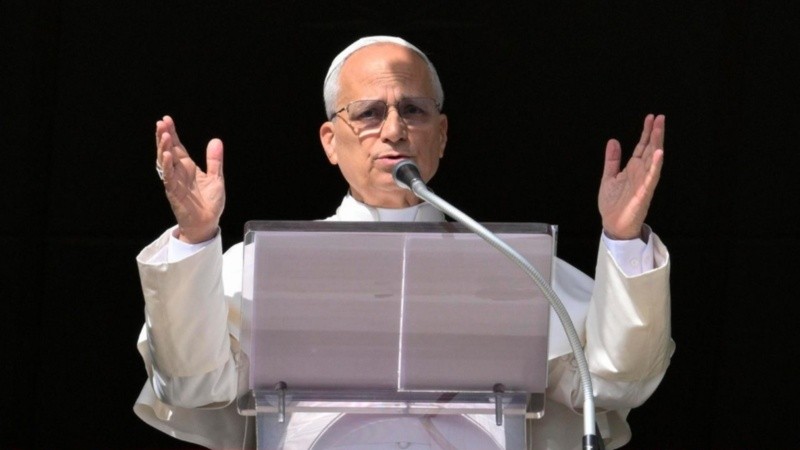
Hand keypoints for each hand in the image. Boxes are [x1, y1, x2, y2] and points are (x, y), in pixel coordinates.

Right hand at [156, 115, 224, 242]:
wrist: (207, 223)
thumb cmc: (210, 202)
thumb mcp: (216, 178)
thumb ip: (214, 160)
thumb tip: (216, 140)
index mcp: (188, 167)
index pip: (177, 147)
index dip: (172, 133)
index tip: (166, 119)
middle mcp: (179, 172)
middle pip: (168, 150)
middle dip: (163, 136)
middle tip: (161, 122)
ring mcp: (175, 181)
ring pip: (165, 162)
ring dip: (162, 148)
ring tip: (162, 134)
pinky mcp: (174, 192)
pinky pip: (169, 177)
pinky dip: (167, 166)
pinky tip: (167, 155)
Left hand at [598, 114, 664, 239]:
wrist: (613, 225)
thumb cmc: (613, 204)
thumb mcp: (608, 178)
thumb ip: (612, 160)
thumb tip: (613, 140)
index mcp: (633, 169)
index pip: (642, 147)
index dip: (646, 132)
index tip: (651, 118)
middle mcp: (641, 173)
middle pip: (650, 149)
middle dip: (655, 133)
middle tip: (660, 117)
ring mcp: (644, 182)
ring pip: (653, 160)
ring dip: (657, 144)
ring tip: (660, 129)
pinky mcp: (644, 192)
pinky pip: (651, 177)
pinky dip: (655, 165)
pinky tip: (658, 153)